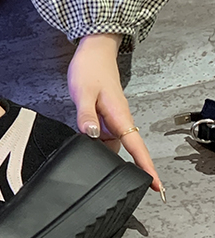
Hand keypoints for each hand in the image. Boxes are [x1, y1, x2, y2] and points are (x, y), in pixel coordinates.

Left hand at [67, 33, 163, 195]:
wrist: (93, 52)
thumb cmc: (90, 69)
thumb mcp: (83, 93)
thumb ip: (85, 116)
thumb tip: (89, 135)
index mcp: (119, 115)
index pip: (136, 146)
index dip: (145, 167)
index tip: (156, 185)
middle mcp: (118, 119)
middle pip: (123, 150)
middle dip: (117, 165)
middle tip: (101, 176)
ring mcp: (112, 118)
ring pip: (110, 143)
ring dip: (100, 150)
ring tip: (85, 156)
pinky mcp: (104, 116)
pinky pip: (101, 135)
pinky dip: (94, 140)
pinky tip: (82, 141)